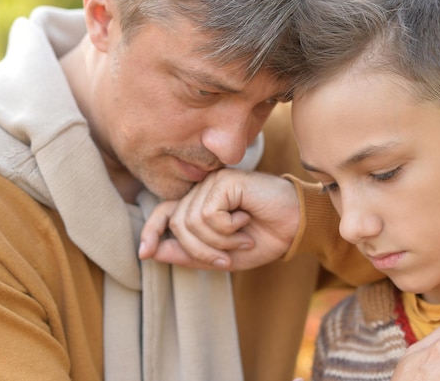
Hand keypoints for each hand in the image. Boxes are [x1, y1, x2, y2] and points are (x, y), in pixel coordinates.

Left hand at [139, 168, 300, 269]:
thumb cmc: (263, 238)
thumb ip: (189, 254)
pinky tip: (245, 220)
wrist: (296, 226)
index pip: (165, 213)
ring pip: (191, 222)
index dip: (151, 232)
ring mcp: (213, 182)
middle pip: (177, 224)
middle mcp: (203, 190)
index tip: (143, 254)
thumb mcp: (222, 256)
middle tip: (226, 258)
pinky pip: (208, 214)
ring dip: (217, 241)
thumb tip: (153, 252)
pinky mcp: (225, 181)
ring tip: (242, 238)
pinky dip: (227, 228)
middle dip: (199, 251)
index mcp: (200, 204)